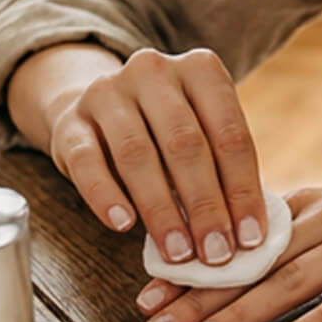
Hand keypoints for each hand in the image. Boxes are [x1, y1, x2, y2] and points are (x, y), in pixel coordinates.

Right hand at [47, 47, 267, 267]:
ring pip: (137, 154)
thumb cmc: (165, 131)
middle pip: (185, 143)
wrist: (95, 107)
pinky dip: (106, 196)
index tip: (251, 237)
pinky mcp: (70, 121)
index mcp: (200, 69)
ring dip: (161, 209)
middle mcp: (154, 71)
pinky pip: (86, 161)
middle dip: (205, 205)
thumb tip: (247, 233)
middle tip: (217, 253)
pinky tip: (124, 225)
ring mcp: (108, 92)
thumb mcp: (201, 133)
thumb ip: (222, 171)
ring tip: (178, 251)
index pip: (229, 133)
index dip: (242, 189)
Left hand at [133, 171, 321, 321]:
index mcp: (306, 207)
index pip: (236, 239)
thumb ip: (293, 233)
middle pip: (252, 264)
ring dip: (240, 314)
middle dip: (197, 298)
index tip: (146, 295)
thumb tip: (242, 260)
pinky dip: (320, 320)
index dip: (190, 267)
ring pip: (289, 282)